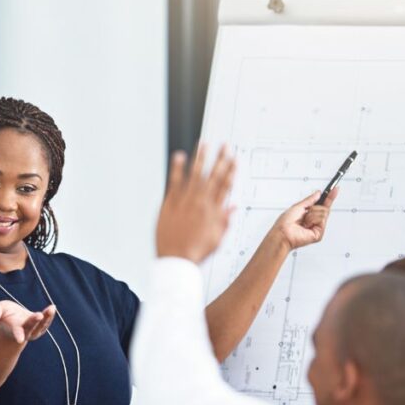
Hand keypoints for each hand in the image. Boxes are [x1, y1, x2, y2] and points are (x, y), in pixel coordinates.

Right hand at [0, 300, 56, 344]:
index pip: (17, 332)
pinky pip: (47, 321)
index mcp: (15, 329)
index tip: (20, 339)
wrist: (14, 319)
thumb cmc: (4, 315)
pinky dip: (50, 314)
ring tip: (51, 308)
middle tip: (39, 315)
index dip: (18, 335)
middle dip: (34, 322)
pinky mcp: (42, 326)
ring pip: (42, 325)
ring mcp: (35, 330)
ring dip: (47, 317)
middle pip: (31, 327)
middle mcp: (26, 331)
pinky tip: (52, 307)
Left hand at [156, 144, 235, 262]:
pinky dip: (177, 169)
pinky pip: (174, 182)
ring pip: (194, 175)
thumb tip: (233, 206)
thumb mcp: (217, 238)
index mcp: (214, 212)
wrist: (176, 260)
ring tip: (204, 144)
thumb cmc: (196, 252)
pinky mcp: (170, 204)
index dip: (231, 171)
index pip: (226, 186)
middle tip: (224, 145)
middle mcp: (201, 204)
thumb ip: (225, 220)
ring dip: (200, 158)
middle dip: (220, 159)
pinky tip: (179, 156)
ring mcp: (185, 202)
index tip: (234, 158)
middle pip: (213, 177)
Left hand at [273, 186, 337, 250]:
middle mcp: (314, 221)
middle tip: (306, 213)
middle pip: (325, 208)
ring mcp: (317, 227)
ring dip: (311, 214)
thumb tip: (318, 193)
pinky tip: (306, 225)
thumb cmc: (285, 223)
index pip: (323, 204)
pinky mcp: (319, 233)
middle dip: (314, 208)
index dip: (329, 197)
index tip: (334, 189)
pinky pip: (321, 219)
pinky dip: (312, 219)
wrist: (283, 233)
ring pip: (323, 212)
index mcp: (309, 214)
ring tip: (304, 221)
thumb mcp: (298, 206)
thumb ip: (310, 199)